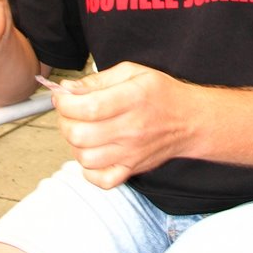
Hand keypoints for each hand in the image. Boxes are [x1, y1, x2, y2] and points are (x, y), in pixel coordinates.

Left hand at [53, 62, 196, 189]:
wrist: (191, 121)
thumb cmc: (162, 94)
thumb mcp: (132, 72)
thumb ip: (97, 80)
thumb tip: (68, 89)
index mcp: (132, 99)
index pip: (87, 107)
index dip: (65, 102)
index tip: (62, 96)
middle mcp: (132, 129)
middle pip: (80, 135)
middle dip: (65, 121)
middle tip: (69, 112)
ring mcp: (131, 153)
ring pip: (85, 158)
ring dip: (75, 144)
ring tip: (82, 130)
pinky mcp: (132, 169)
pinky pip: (101, 180)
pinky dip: (89, 170)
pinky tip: (93, 152)